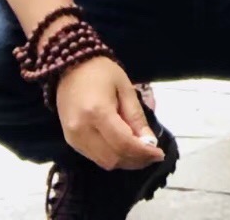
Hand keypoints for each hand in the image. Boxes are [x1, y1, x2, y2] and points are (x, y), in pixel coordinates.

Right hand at [53, 54, 163, 171]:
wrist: (69, 67)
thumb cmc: (101, 72)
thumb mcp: (125, 88)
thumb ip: (136, 117)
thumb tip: (149, 141)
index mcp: (97, 113)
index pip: (123, 143)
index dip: (143, 152)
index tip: (160, 154)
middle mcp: (82, 131)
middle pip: (113, 158)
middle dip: (136, 160)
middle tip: (153, 154)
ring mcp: (73, 138)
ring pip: (104, 162)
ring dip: (125, 161)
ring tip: (141, 152)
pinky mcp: (70, 141)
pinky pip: (94, 157)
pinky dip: (112, 156)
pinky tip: (124, 148)